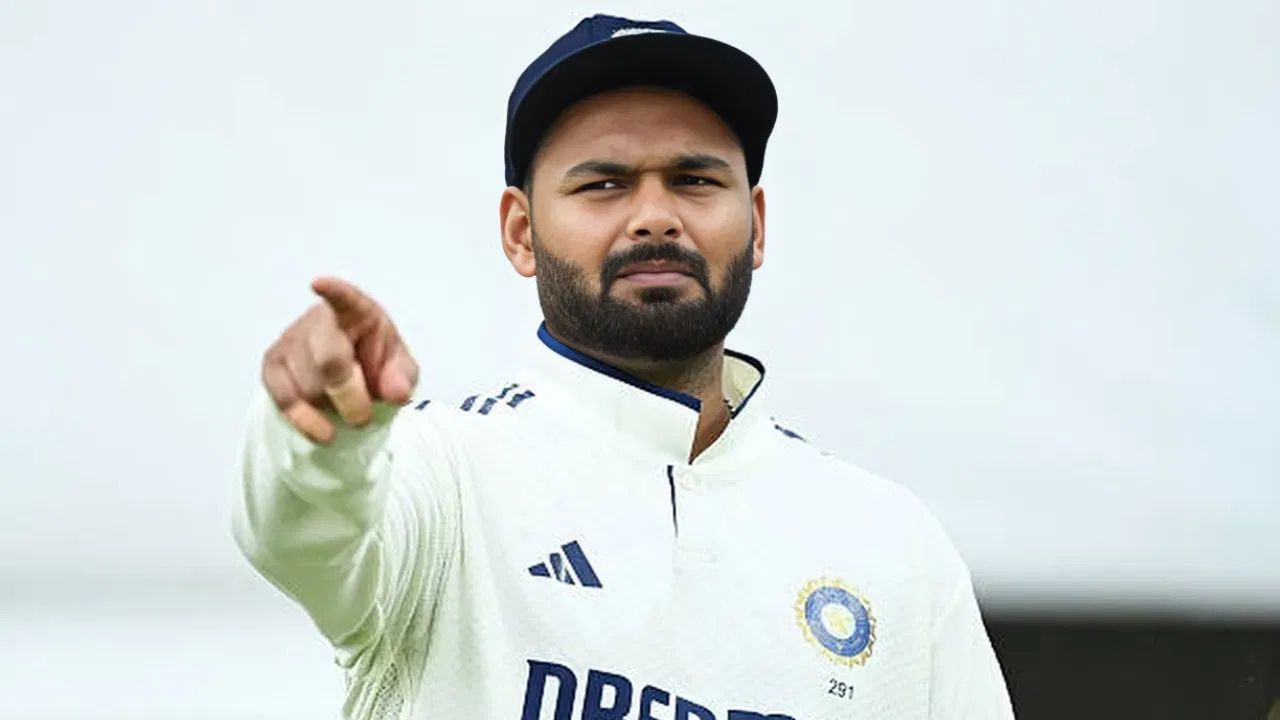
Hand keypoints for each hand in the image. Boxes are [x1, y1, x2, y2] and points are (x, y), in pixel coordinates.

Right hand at [261, 277, 418, 443]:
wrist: (347, 378)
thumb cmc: (373, 363)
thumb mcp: (399, 368)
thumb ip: (402, 377)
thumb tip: (396, 392)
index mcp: (355, 311)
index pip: (344, 298)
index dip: (333, 291)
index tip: (319, 284)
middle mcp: (317, 321)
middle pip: (328, 360)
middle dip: (349, 396)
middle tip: (363, 416)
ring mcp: (290, 341)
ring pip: (307, 386)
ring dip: (330, 408)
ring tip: (342, 405)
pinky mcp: (272, 366)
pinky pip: (284, 399)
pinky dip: (306, 421)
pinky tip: (323, 430)